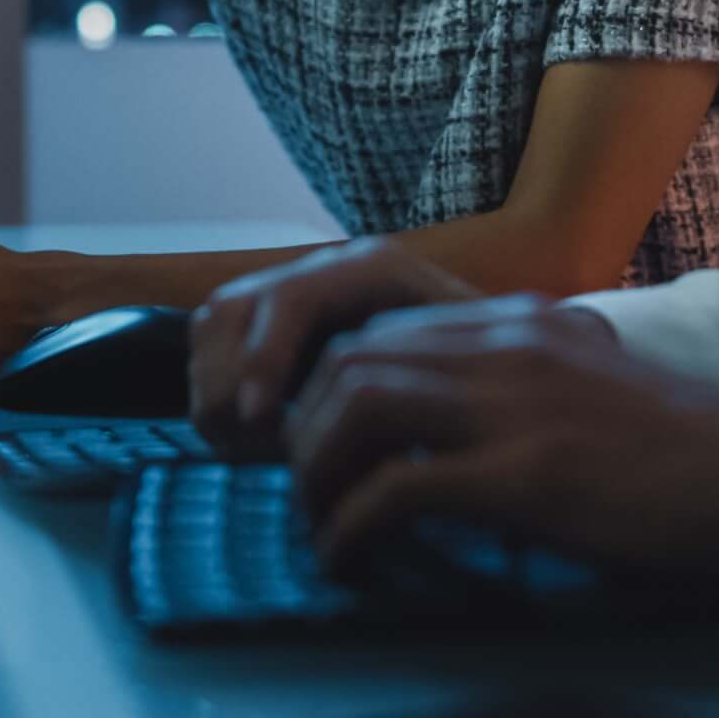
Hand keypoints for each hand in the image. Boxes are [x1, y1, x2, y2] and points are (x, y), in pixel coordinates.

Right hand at [185, 240, 481, 454]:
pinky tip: (252, 437)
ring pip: (213, 327)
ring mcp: (294, 296)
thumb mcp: (474, 379)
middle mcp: (324, 273)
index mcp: (372, 271)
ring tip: (248, 445)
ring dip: (215, 390)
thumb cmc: (494, 380)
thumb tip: (370, 445)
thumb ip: (420, 390)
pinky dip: (216, 393)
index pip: (290, 299)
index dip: (263, 360)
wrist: (506, 369)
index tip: (262, 423)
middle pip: (231, 309)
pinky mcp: (275, 330)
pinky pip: (212, 347)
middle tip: (249, 445)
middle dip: (227, 382)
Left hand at [286, 299, 718, 593]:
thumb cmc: (694, 457)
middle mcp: (508, 346)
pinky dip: (352, 528)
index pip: (386, 330)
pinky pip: (395, 490)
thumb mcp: (597, 390)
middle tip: (309, 490)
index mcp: (525, 325)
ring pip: (357, 410)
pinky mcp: (523, 475)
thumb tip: (458, 439)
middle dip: (308, 429)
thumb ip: (527, 390)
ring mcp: (514, 407)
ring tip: (322, 526)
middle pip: (352, 362)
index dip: (335, 389)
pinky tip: (351, 563)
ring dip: (318, 474)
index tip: (328, 445)